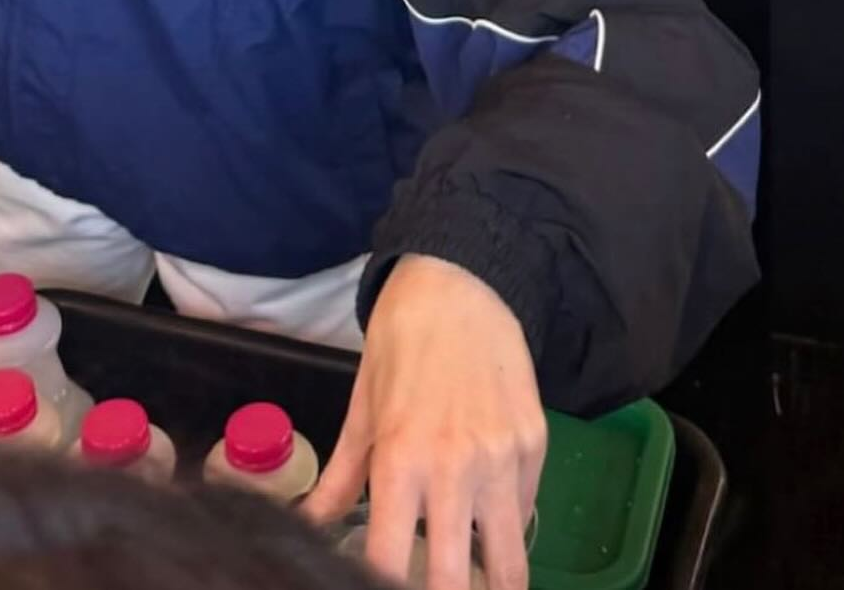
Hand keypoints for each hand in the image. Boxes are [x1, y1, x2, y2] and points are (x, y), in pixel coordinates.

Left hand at [303, 256, 546, 589]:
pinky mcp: (536, 444)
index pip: (389, 563)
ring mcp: (502, 460)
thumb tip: (306, 526)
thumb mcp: (362, 407)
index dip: (380, 589)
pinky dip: (510, 526)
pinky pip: (526, 510)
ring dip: (492, 584)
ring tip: (476, 582)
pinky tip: (493, 521)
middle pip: (454, 583)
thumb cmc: (400, 343)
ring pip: (509, 564)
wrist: (459, 284)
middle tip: (432, 589)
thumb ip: (340, 477)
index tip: (378, 588)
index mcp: (400, 460)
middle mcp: (454, 469)